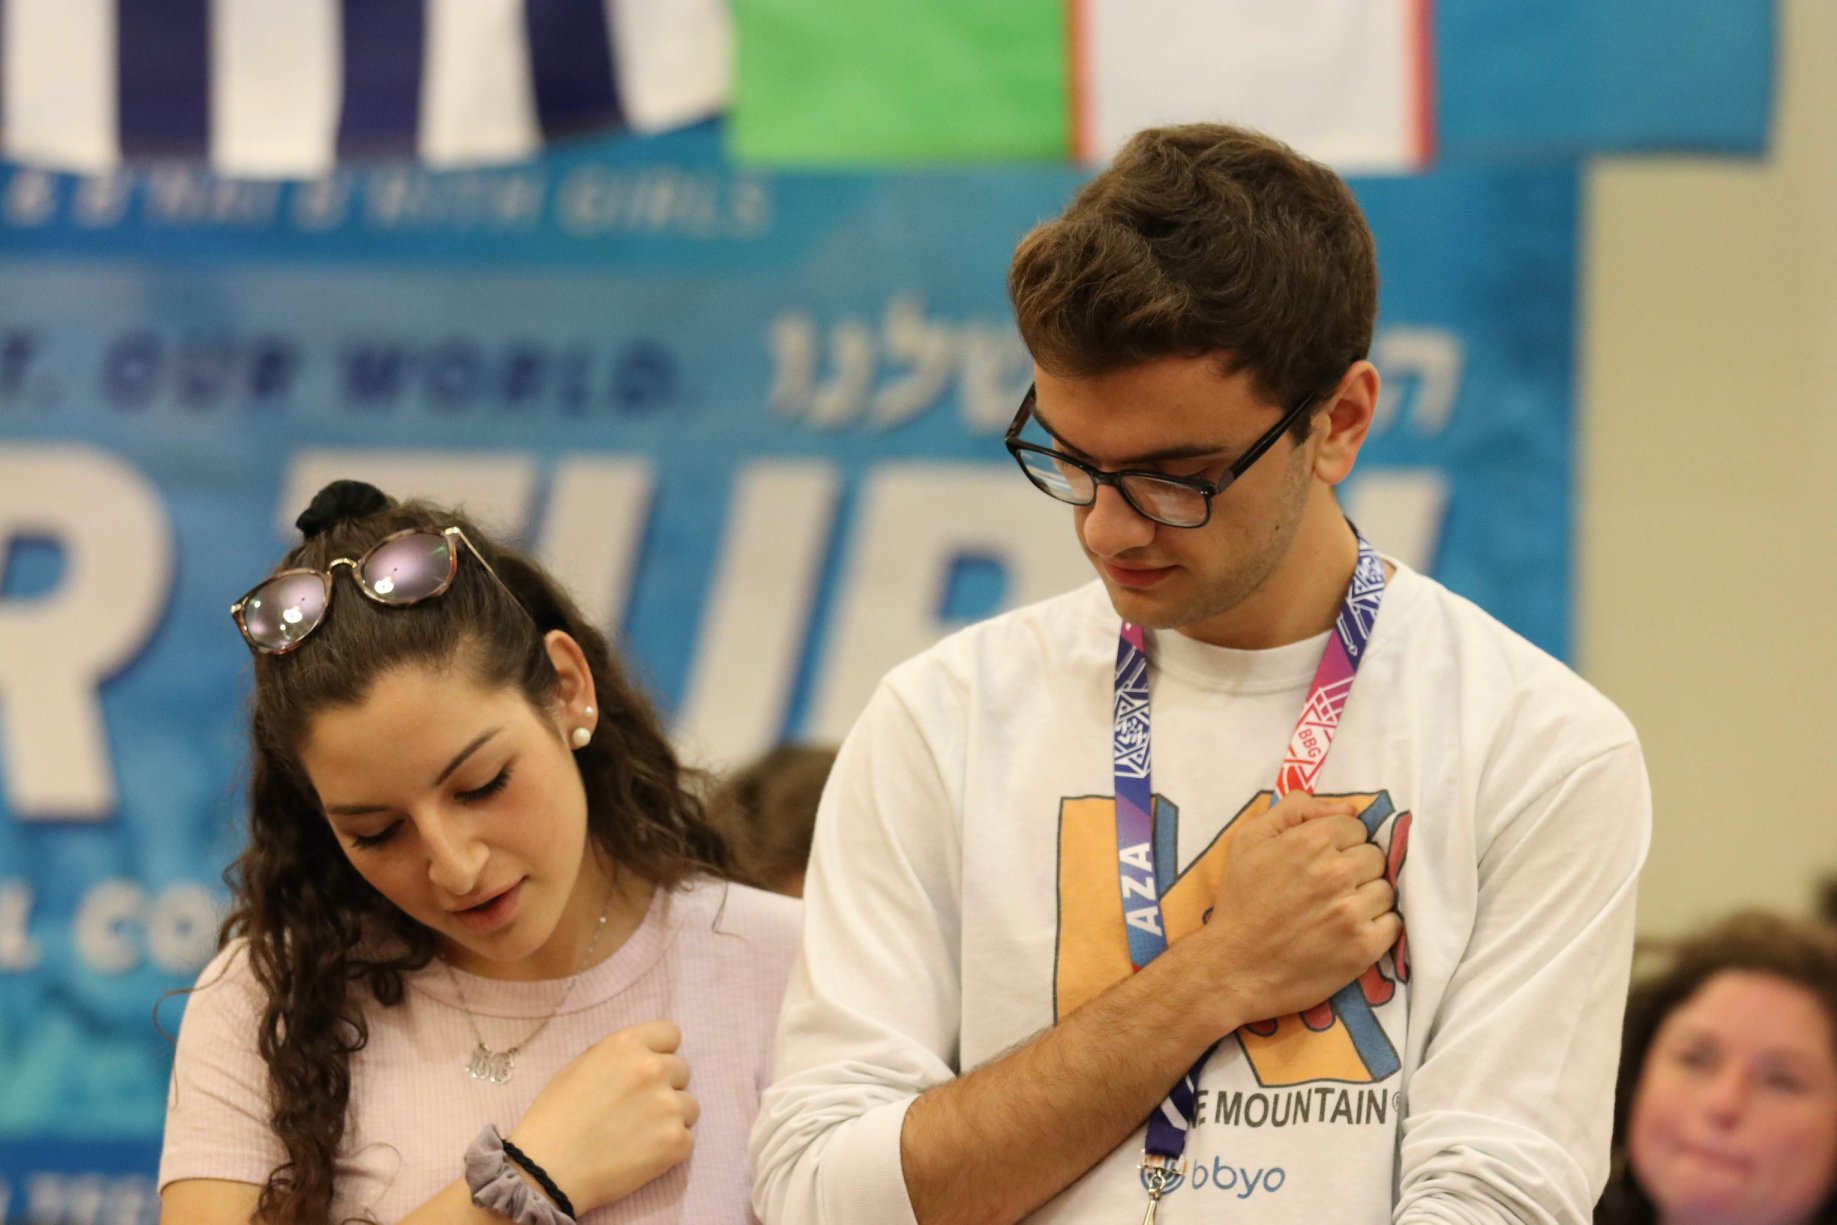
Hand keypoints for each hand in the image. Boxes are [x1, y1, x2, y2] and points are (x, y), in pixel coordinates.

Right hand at [508, 1020, 698, 1211]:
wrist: (547, 1170)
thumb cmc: (553, 1118)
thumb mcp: (577, 1068)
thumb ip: (615, 1058)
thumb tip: (638, 1058)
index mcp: (626, 1045)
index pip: (670, 1034)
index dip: (660, 1053)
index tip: (647, 1073)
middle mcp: (652, 1068)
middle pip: (681, 1071)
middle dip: (664, 1087)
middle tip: (637, 1111)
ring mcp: (668, 1105)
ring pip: (689, 1106)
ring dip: (671, 1118)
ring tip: (639, 1135)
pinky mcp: (675, 1140)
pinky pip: (687, 1139)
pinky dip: (670, 1148)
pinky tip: (642, 1155)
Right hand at [1187, 792, 1399, 1029]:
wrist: (1234, 968)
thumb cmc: (1240, 902)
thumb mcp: (1249, 839)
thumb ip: (1294, 808)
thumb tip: (1347, 807)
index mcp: (1311, 841)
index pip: (1355, 827)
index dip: (1338, 844)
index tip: (1321, 863)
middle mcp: (1336, 872)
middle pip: (1375, 857)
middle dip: (1355, 869)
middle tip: (1328, 889)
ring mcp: (1352, 911)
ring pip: (1386, 890)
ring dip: (1367, 898)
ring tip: (1337, 912)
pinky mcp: (1363, 947)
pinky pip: (1393, 923)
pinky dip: (1377, 927)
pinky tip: (1350, 931)